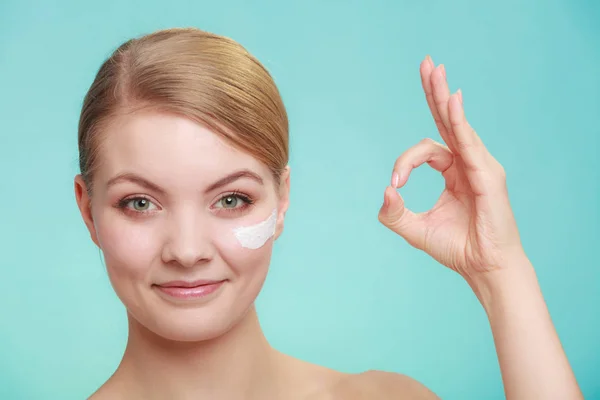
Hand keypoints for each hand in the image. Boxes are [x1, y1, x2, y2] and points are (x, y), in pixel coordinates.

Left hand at [378, 56, 526, 285]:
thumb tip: (384, 190)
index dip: (405, 162)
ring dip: (443, 97)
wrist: (483, 268)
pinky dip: (459, 122)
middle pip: (448, 121)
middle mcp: (467, 163)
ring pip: (457, 126)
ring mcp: (480, 166)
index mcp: (452, 171)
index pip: (426, 150)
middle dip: (434, 92)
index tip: (396, 183)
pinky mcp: (488, 176)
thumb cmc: (455, 248)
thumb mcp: (414, 229)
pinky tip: (450, 100)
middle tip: (426, 63)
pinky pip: (469, 144)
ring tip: (433, 70)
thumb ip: (393, 212)